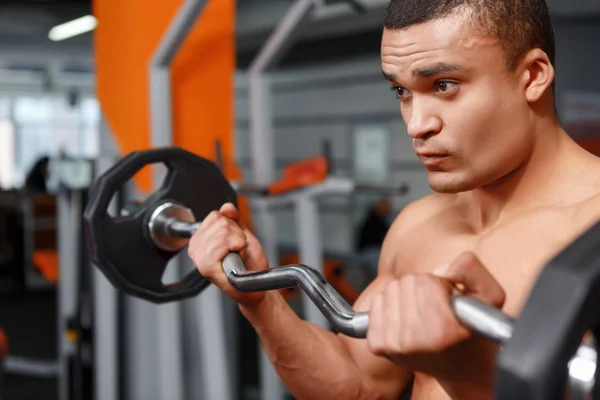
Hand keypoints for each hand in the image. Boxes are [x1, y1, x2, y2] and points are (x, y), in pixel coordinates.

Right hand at [188, 203, 268, 305]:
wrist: (256, 287)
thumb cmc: (249, 265)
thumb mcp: (242, 236)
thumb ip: (233, 220)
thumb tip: (227, 207)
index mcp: (200, 239)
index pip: (215, 215)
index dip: (231, 226)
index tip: (234, 242)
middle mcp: (195, 248)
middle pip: (221, 222)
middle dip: (237, 234)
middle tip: (238, 250)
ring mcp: (199, 258)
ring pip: (224, 231)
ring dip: (239, 242)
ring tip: (238, 255)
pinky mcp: (206, 266)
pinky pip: (223, 243)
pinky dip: (238, 248)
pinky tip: (236, 259)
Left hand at [366, 252, 505, 391]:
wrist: (461, 366)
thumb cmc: (474, 328)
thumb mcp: (489, 294)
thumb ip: (470, 269)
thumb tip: (441, 271)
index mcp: (442, 330)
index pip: (426, 281)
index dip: (440, 285)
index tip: (448, 300)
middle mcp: (414, 341)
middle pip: (406, 282)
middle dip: (422, 288)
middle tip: (435, 307)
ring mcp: (393, 345)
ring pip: (390, 289)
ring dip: (406, 295)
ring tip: (423, 313)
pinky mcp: (378, 345)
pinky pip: (376, 301)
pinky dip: (390, 304)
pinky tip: (406, 319)